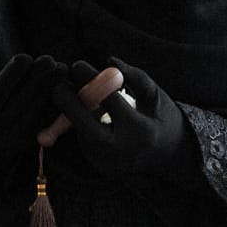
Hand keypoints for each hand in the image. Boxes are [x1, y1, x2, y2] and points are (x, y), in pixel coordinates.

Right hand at [0, 51, 68, 180]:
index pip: (2, 86)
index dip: (16, 69)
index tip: (24, 57)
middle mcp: (1, 126)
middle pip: (27, 95)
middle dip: (40, 75)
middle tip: (49, 59)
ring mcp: (18, 135)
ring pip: (42, 106)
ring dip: (54, 86)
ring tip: (61, 69)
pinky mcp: (33, 139)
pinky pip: (51, 117)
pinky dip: (59, 101)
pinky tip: (65, 86)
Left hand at [46, 60, 189, 178]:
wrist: (168, 155)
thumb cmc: (161, 117)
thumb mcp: (154, 94)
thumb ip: (134, 76)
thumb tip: (109, 59)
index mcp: (141, 130)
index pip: (110, 101)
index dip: (92, 80)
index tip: (77, 64)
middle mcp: (123, 151)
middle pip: (85, 125)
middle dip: (68, 103)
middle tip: (57, 84)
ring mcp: (109, 163)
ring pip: (81, 133)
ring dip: (73, 113)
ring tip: (74, 94)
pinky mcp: (99, 167)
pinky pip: (83, 141)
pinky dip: (79, 125)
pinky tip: (82, 113)